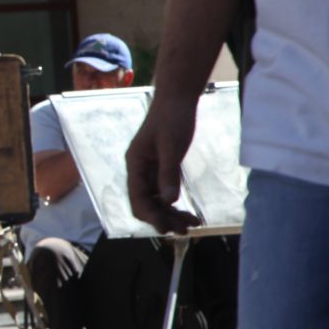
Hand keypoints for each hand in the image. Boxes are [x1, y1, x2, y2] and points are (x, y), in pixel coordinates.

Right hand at [126, 94, 201, 233]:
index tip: (168, 228)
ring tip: (192, 224)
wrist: (177, 98)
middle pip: (146, 203)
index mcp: (135, 164)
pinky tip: (188, 211)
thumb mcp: (171, 146)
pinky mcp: (162, 168)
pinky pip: (165, 191)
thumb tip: (169, 201)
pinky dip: (175, 203)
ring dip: (171, 214)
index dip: (151, 216)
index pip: (137, 199)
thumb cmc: (172, 118)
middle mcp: (139, 170)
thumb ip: (168, 174)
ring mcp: (150, 170)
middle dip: (163, 218)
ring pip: (156, 200)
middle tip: (185, 230)